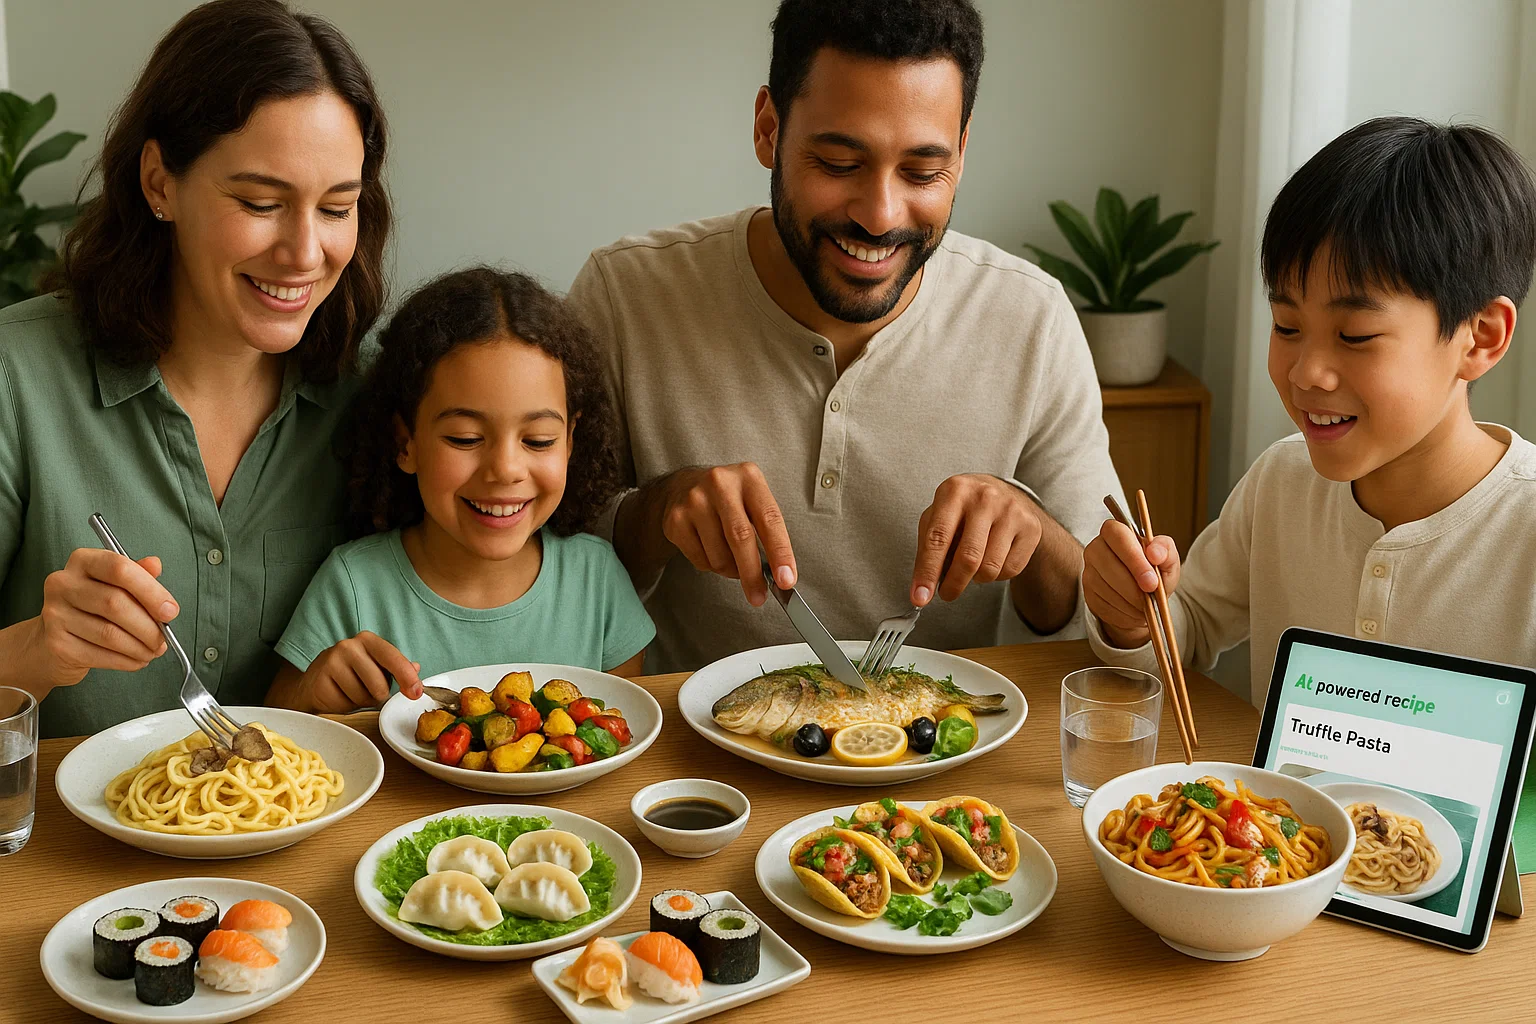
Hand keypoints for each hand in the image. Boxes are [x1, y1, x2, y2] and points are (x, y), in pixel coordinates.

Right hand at [30, 547, 177, 689]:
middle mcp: (63, 583)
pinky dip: (126, 661)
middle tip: (164, 638)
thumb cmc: (92, 609)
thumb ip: (138, 574)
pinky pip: (100, 655)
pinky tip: (136, 660)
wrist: (55, 641)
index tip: (170, 611)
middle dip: (149, 626)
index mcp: (83, 561)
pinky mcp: (56, 643)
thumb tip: (155, 565)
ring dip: (140, 647)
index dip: (151, 591)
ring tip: (153, 651)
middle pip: (115, 603)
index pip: (120, 569)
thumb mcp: (116, 585)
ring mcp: (55, 613)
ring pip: (109, 633)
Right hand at [297, 631, 422, 712]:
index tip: (416, 692)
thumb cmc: (351, 674)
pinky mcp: (320, 682)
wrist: (314, 683)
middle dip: (378, 695)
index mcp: (368, 640)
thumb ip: (397, 667)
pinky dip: (346, 707)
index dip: (408, 678)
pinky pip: (346, 706)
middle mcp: (348, 646)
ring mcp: (331, 662)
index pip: (393, 658)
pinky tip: (339, 695)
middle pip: (380, 685)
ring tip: (350, 691)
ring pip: (364, 697)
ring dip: (362, 701)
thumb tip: (416, 668)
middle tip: (366, 689)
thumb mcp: (376, 666)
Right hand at [657, 463, 795, 606]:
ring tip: (734, 563)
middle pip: (740, 538)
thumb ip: (767, 531)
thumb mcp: (753, 500)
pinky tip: (712, 551)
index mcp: (748, 477)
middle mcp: (720, 484)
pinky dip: (712, 567)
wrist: (683, 486)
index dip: (780, 552)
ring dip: (731, 571)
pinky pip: (700, 560)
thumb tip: (780, 574)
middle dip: (752, 574)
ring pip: (719, 555)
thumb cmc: (728, 499)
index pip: (769, 519)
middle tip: (759, 595)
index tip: (786, 579)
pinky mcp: (676, 520)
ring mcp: (694, 501)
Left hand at [910, 474, 1042, 605]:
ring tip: (972, 566)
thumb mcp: (938, 517)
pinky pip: (1010, 570)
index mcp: (955, 491)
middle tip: (947, 594)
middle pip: (968, 557)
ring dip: (976, 578)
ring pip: (990, 568)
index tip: (920, 598)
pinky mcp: (1031, 527)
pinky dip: (997, 575)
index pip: (938, 538)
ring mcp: (1011, 511)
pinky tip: (992, 559)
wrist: (1005, 493)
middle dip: (954, 584)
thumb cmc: (964, 509)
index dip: (928, 572)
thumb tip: (922, 590)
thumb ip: (928, 550)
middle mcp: (985, 497)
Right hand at [1082, 519, 1180, 647]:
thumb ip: (1166, 551)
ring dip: (1129, 601)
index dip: (1134, 559)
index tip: (1151, 580)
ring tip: (1146, 605)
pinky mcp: (1088, 594)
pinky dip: (1122, 612)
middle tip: (1151, 596)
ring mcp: (1088, 572)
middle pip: (1107, 563)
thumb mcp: (1168, 559)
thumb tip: (1155, 553)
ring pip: (1104, 586)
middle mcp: (1096, 548)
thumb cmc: (1155, 572)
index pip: (1118, 537)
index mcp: (1114, 532)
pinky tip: (1134, 611)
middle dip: (1132, 585)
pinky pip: (1102, 604)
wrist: (1145, 596)